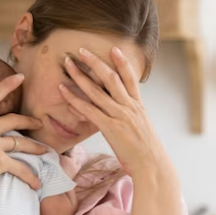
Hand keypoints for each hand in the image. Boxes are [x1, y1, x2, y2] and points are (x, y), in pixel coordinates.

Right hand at [0, 74, 45, 195]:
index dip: (7, 85)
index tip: (20, 77)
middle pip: (14, 120)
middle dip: (29, 121)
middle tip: (39, 122)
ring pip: (21, 143)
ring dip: (35, 148)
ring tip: (45, 151)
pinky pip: (20, 168)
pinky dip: (30, 176)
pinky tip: (37, 183)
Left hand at [58, 47, 169, 179]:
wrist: (152, 166)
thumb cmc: (146, 152)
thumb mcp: (142, 129)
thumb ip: (132, 117)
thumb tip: (124, 114)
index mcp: (138, 106)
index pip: (131, 78)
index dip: (122, 62)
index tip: (113, 48)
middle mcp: (129, 107)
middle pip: (111, 78)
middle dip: (95, 62)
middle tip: (81, 50)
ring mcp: (120, 116)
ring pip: (97, 90)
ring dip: (80, 75)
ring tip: (68, 63)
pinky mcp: (110, 128)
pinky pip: (89, 110)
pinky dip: (75, 98)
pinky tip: (64, 90)